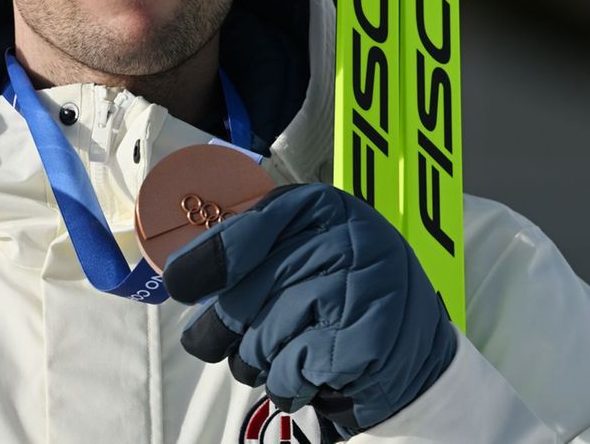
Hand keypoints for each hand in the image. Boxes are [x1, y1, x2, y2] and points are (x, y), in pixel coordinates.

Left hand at [164, 183, 456, 437]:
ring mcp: (359, 290)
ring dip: (257, 359)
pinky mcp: (365, 344)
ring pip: (260, 340)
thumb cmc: (339, 296)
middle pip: (242, 296)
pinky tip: (309, 371)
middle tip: (227, 338)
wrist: (409, 349)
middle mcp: (345, 238)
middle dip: (224, 329)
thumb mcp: (306, 247)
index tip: (181, 283)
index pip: (245, 231)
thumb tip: (180, 272)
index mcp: (323, 207)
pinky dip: (287, 381)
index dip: (205, 261)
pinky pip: (287, 371)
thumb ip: (252, 248)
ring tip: (287, 350)